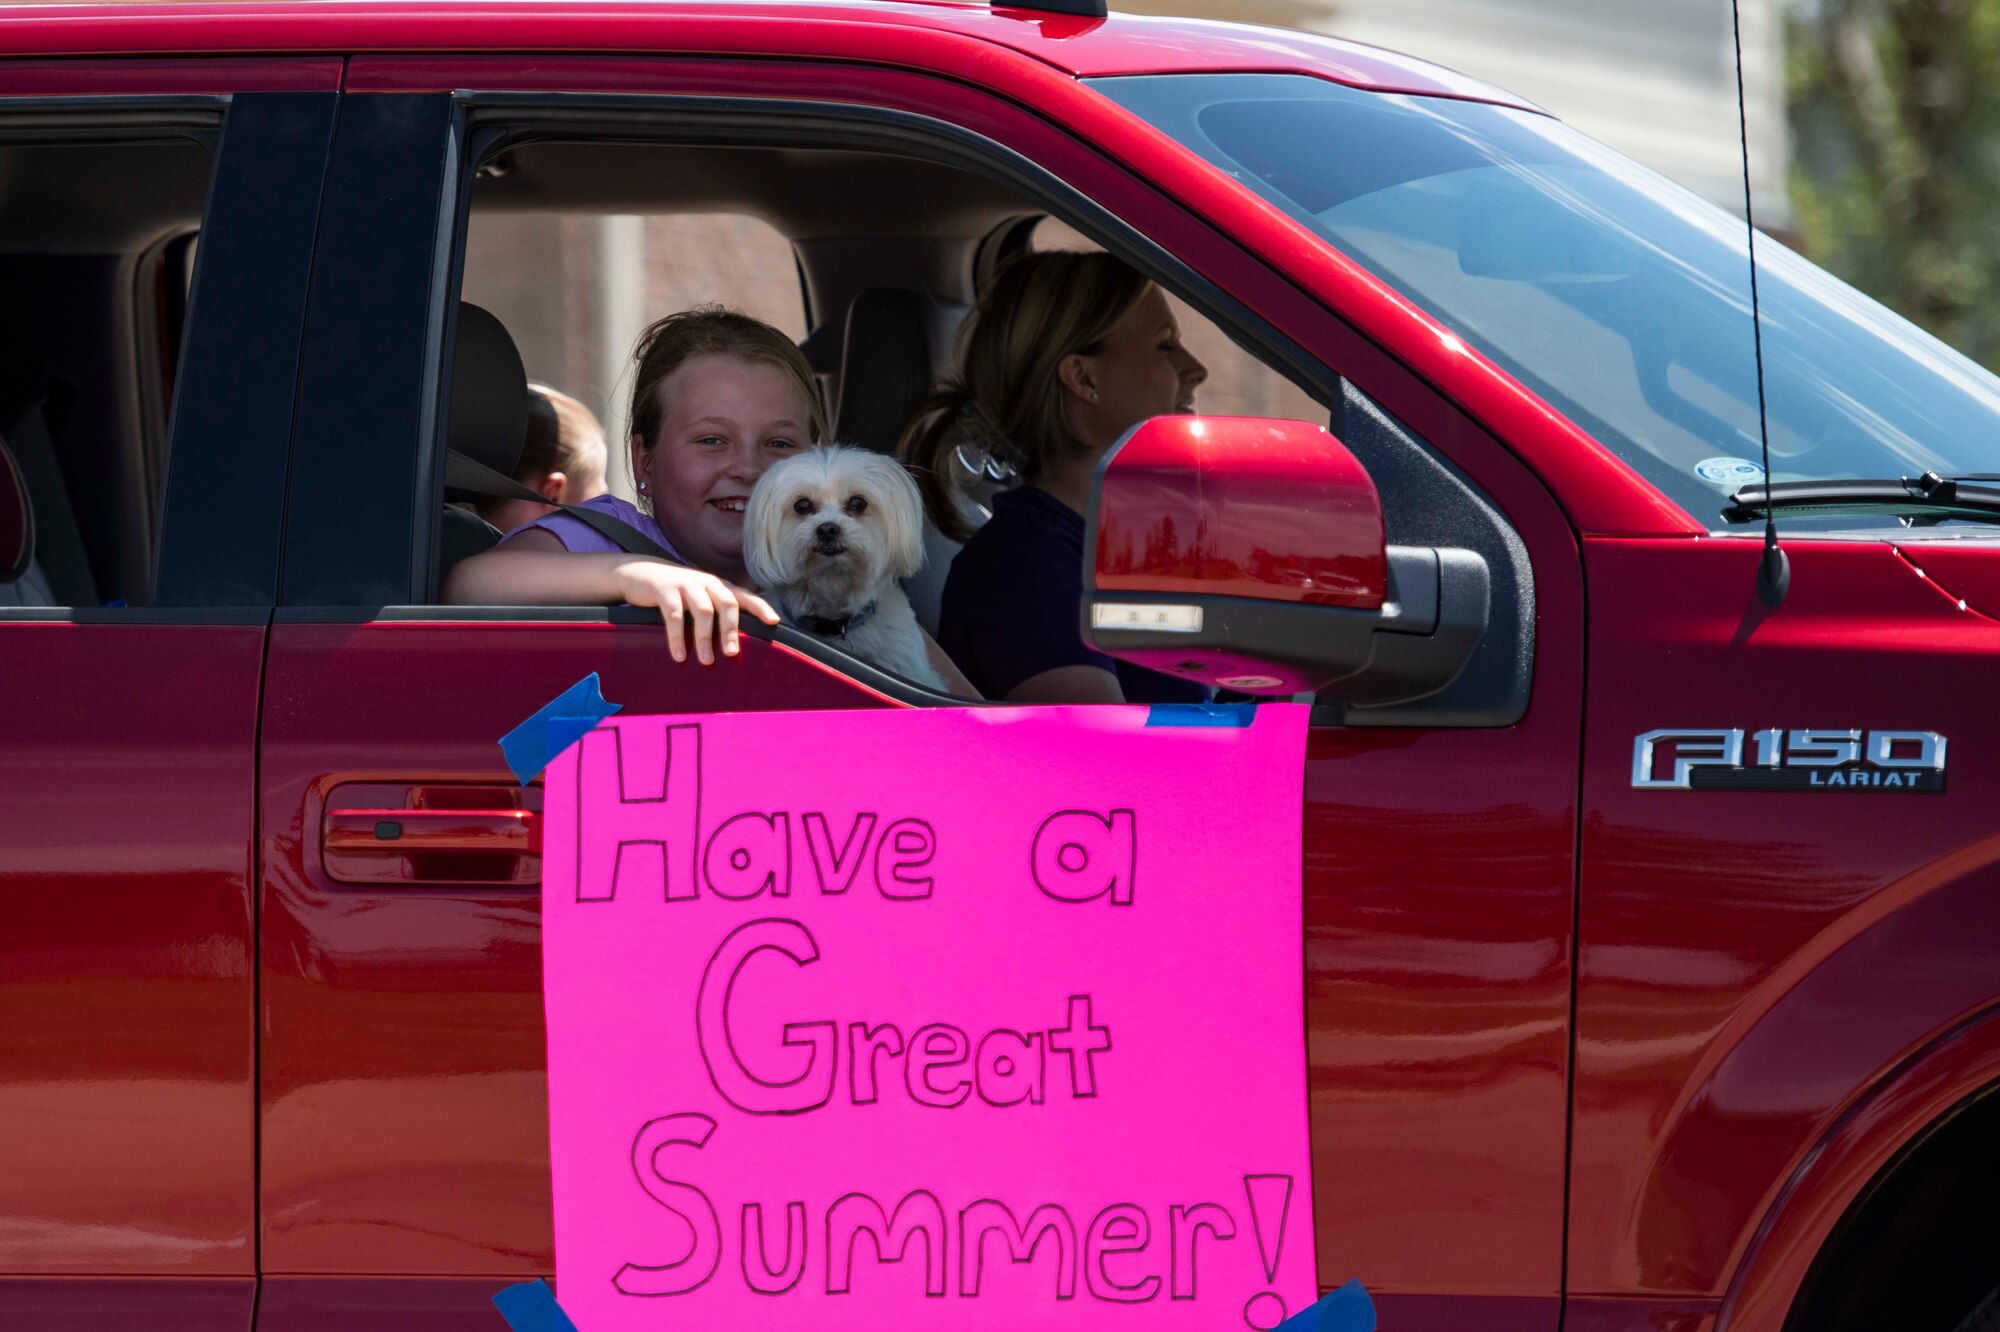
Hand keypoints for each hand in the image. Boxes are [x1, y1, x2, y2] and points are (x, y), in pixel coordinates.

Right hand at [614, 560, 780, 664]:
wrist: (638, 573)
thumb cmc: (676, 592)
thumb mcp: (699, 598)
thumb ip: (716, 613)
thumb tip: (734, 645)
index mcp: (718, 587)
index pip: (744, 596)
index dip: (760, 607)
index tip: (773, 621)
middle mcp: (706, 582)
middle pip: (727, 604)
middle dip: (731, 630)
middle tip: (732, 654)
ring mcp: (685, 584)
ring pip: (703, 611)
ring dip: (705, 638)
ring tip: (706, 661)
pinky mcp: (664, 589)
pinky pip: (674, 614)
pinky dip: (677, 636)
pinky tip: (679, 655)